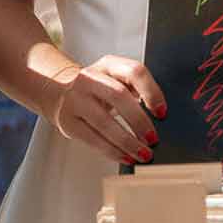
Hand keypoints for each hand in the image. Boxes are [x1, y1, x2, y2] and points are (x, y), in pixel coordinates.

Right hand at [46, 55, 165, 163]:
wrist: (60, 92)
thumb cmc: (98, 90)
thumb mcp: (115, 80)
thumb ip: (136, 91)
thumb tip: (159, 118)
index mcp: (108, 65)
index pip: (134, 71)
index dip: (151, 92)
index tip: (162, 113)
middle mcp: (90, 78)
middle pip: (119, 96)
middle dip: (139, 121)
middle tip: (153, 139)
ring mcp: (75, 99)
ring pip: (104, 122)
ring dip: (127, 142)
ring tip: (143, 154)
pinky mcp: (68, 121)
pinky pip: (92, 139)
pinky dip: (112, 151)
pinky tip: (125, 157)